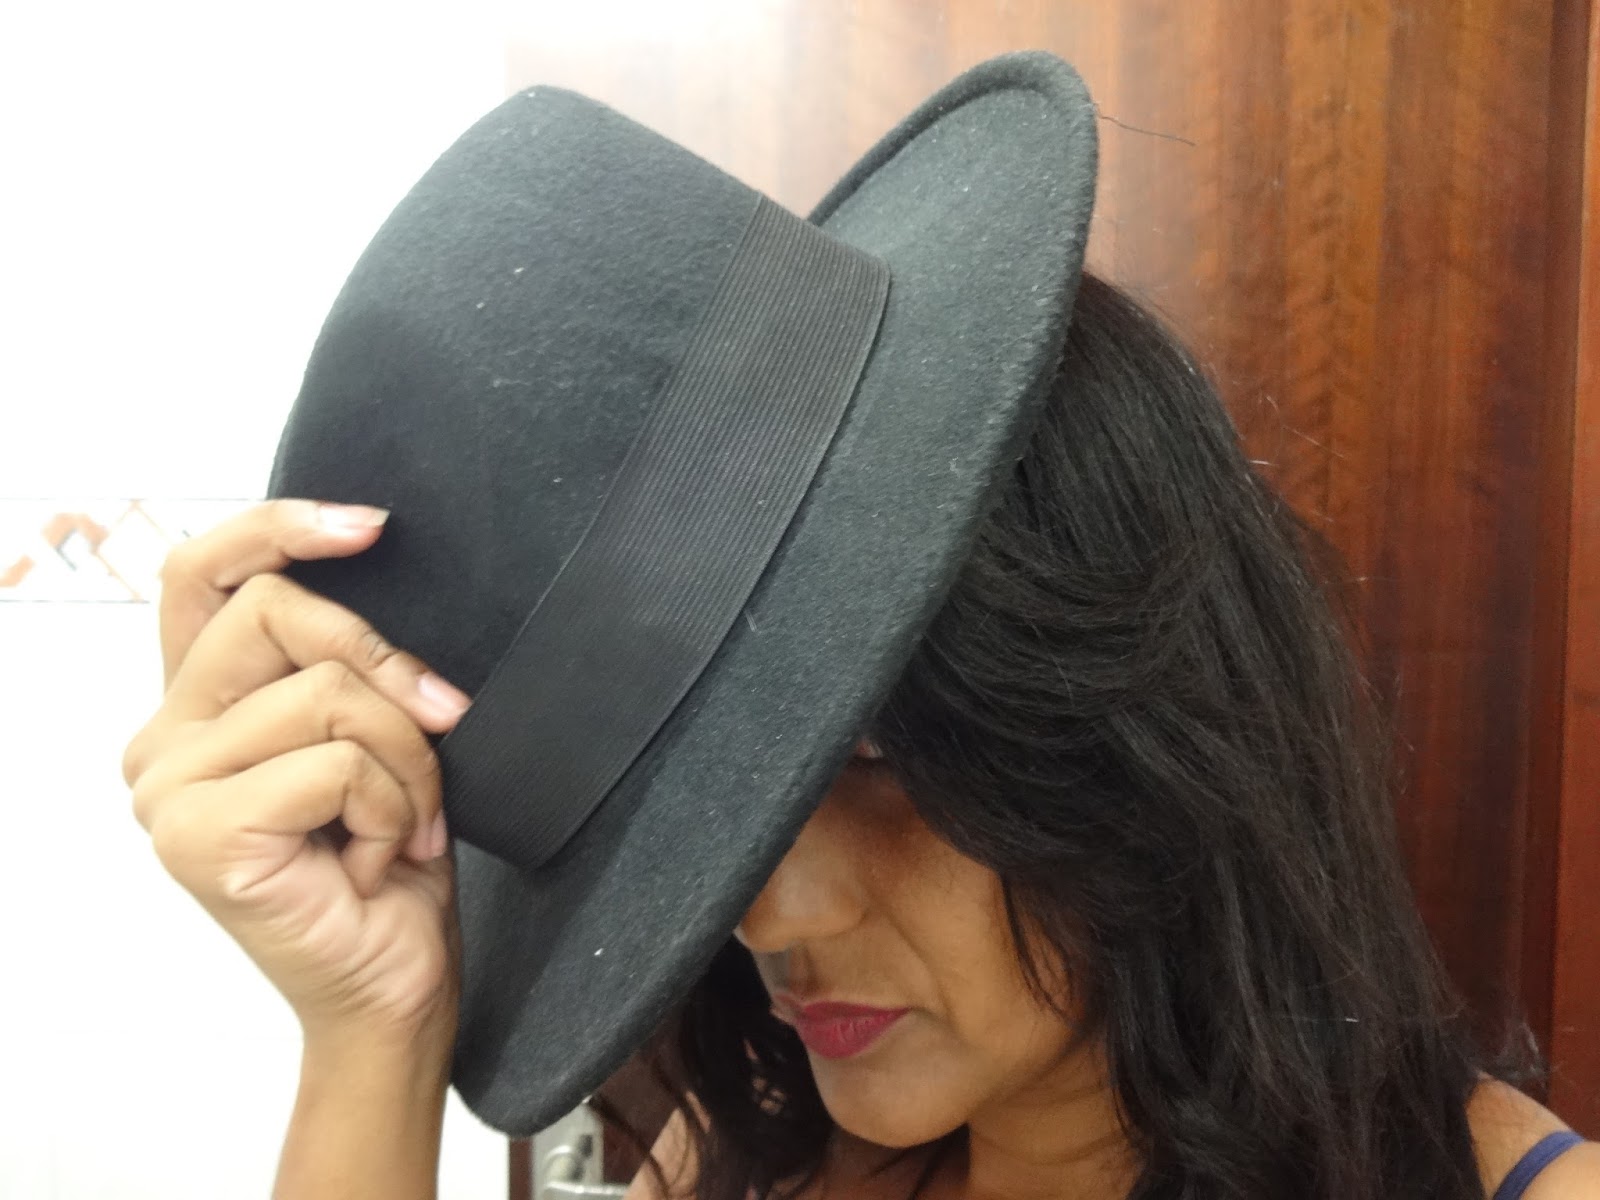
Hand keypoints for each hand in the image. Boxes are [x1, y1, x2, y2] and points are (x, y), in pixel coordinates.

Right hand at [122, 499, 471, 1045]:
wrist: (395, 983)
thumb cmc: (391, 860)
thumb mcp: (377, 735)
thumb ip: (346, 664)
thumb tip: (376, 569)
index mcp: (199, 706)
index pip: (204, 575)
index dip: (279, 530)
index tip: (370, 526)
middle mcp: (163, 739)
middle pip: (280, 613)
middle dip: (388, 671)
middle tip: (437, 734)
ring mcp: (168, 788)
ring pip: (326, 690)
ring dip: (407, 761)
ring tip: (405, 826)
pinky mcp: (198, 833)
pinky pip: (336, 762)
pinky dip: (392, 807)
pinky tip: (376, 861)